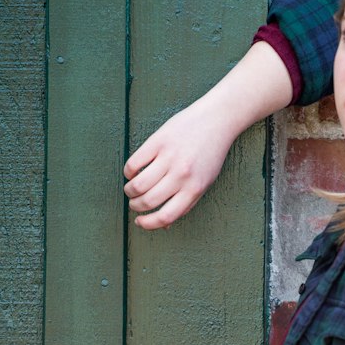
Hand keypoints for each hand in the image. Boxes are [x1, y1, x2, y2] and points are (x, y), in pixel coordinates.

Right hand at [123, 41, 293, 229]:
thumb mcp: (205, 182)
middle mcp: (181, 175)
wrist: (216, 120)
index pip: (166, 216)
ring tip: (131, 189)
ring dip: (129, 191)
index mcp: (194, 189)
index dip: (149, 224)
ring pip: (138, 185)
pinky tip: (132, 172)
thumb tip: (165, 224)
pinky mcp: (158, 141)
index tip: (140, 222)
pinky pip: (134, 163)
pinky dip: (128, 172)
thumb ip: (186, 203)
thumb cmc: (211, 154)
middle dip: (136, 206)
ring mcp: (169, 157)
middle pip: (148, 201)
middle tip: (134, 203)